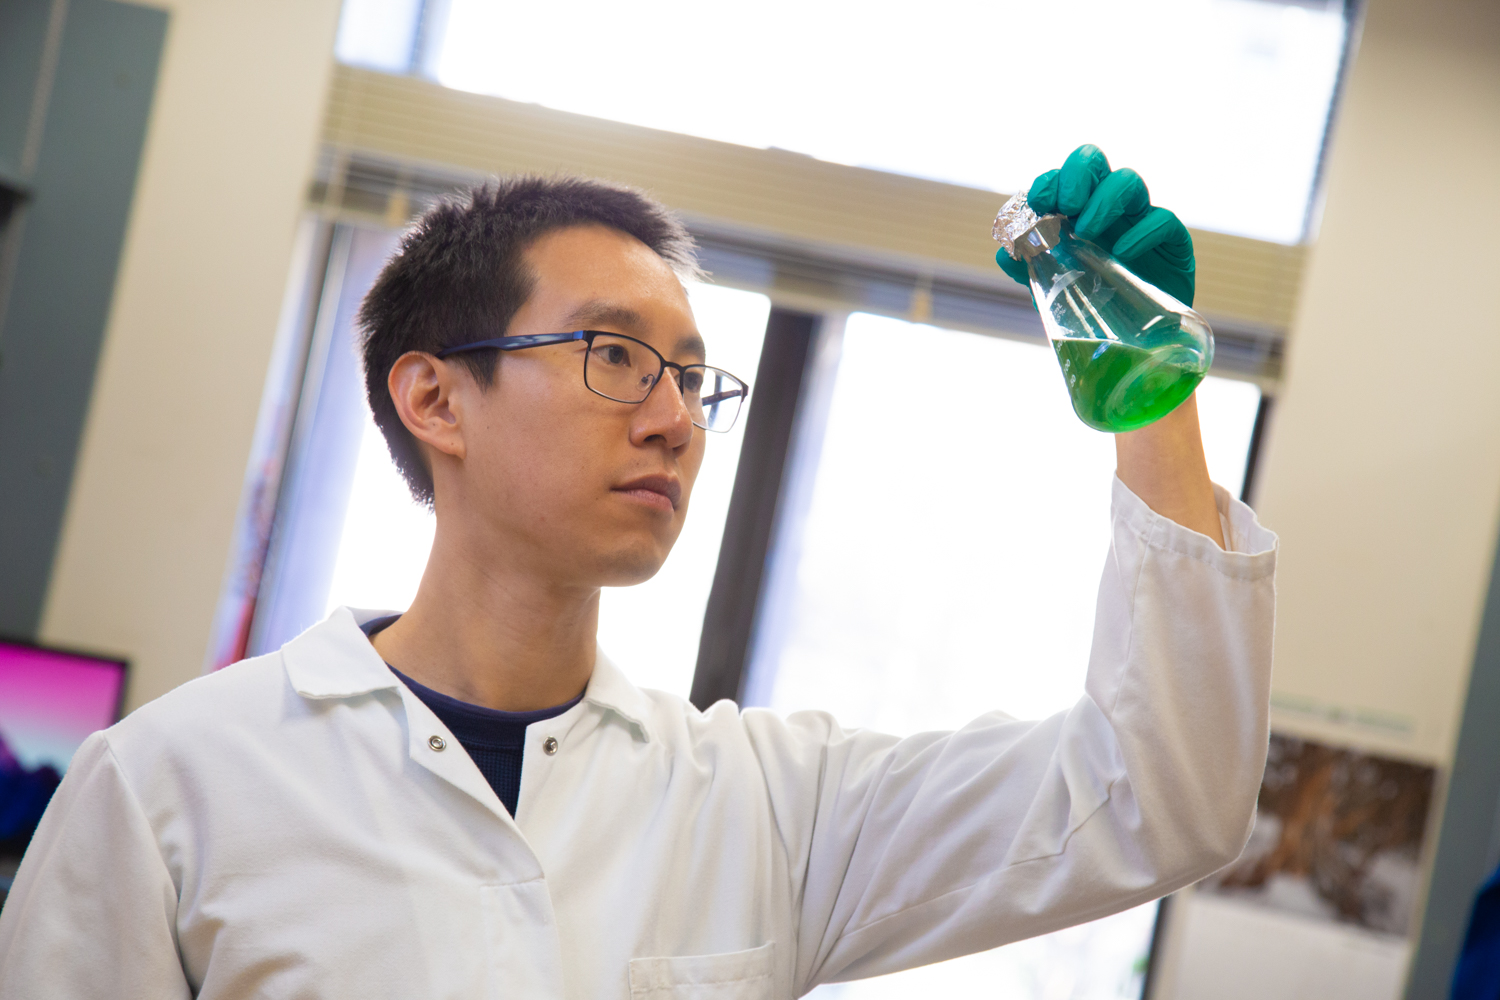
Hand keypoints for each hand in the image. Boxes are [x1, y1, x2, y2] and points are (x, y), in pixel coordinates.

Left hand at [996, 144, 1195, 306]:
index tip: (1039, 201)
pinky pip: (1163, 221)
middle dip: (1078, 175)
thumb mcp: (1058, 291)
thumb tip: (1002, 256)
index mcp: (1080, 214)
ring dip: (1104, 201)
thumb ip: (1032, 272)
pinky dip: (1141, 232)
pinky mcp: (1173, 243)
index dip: (1051, 180)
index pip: (1066, 178)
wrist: (1139, 344)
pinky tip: (1122, 253)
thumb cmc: (1097, 308)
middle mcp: (1110, 210)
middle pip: (1096, 163)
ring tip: (1088, 233)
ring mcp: (1142, 221)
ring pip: (1129, 182)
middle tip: (1067, 205)